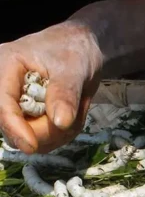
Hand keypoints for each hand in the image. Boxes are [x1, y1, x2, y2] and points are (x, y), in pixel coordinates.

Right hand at [0, 21, 102, 153]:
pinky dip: (62, 135)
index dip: (15, 128)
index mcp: (7, 67)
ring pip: (31, 137)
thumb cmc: (75, 50)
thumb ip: (65, 95)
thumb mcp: (73, 69)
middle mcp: (7, 87)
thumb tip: (60, 122)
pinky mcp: (31, 116)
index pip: (2, 104)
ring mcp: (19, 104)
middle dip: (45, 132)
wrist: (83, 50)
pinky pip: (44, 138)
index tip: (32, 146)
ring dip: (58, 135)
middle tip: (72, 120)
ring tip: (76, 113)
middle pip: (13, 126)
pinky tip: (73, 119)